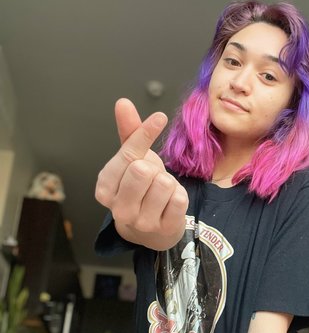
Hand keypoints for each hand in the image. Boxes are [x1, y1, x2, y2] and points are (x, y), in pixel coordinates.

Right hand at [95, 98, 188, 240]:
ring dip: (167, 183)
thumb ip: (129, 132)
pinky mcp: (165, 228)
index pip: (128, 155)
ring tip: (159, 192)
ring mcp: (142, 222)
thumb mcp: (132, 160)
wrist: (151, 229)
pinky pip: (179, 199)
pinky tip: (169, 204)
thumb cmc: (140, 188)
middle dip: (153, 169)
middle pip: (143, 171)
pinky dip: (179, 196)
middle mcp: (119, 209)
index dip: (145, 135)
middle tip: (151, 179)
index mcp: (104, 189)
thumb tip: (123, 103)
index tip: (159, 118)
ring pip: (164, 184)